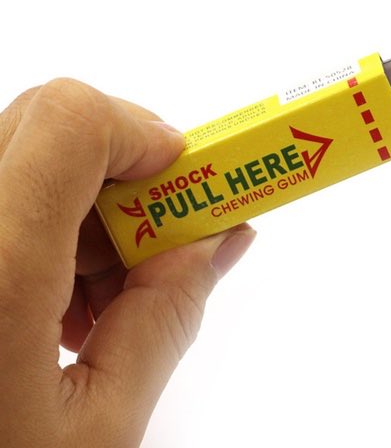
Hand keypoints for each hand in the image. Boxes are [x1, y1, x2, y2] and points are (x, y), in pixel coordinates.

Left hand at [0, 79, 255, 446]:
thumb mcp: (98, 431)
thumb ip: (168, 316)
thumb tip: (222, 240)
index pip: (73, 122)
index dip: (142, 131)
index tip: (182, 175)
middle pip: (51, 128)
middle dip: (125, 172)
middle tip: (155, 243)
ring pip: (26, 156)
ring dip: (87, 207)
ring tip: (99, 296)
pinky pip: (1, 194)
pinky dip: (46, 225)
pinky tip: (53, 304)